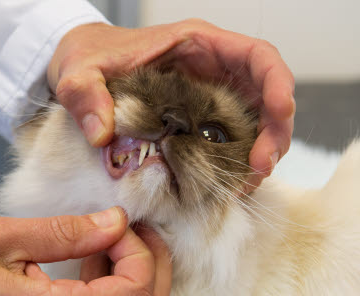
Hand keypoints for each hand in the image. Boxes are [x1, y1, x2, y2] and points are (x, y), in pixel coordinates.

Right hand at [0, 207, 171, 295]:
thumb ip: (65, 231)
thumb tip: (115, 222)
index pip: (136, 293)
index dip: (141, 253)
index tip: (117, 224)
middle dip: (154, 267)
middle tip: (134, 230)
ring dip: (134, 279)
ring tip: (105, 242)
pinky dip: (112, 294)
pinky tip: (87, 265)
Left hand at [48, 19, 294, 188]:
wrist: (79, 69)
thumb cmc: (85, 57)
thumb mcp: (78, 73)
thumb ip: (86, 96)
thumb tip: (101, 133)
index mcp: (197, 45)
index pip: (257, 56)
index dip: (278, 82)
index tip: (281, 113)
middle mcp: (212, 70)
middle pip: (267, 96)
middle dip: (274, 133)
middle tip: (258, 169)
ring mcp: (209, 98)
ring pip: (255, 124)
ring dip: (259, 155)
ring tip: (242, 186)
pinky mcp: (199, 123)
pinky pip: (230, 143)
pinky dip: (234, 165)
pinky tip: (224, 187)